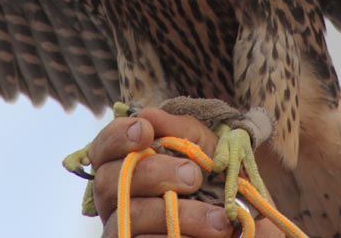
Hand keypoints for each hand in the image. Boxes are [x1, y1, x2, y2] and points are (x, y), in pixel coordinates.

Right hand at [89, 107, 282, 236]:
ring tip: (218, 219)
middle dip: (153, 173)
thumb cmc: (213, 178)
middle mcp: (114, 196)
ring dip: (175, 213)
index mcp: (123, 164)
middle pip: (110, 181)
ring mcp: (121, 227)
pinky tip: (202, 236)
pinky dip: (175, 237)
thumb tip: (147, 115)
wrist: (237, 223)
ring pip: (130, 217)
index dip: (118, 136)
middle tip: (194, 176)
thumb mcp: (203, 148)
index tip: (146, 131)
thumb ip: (177, 130)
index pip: (103, 146)